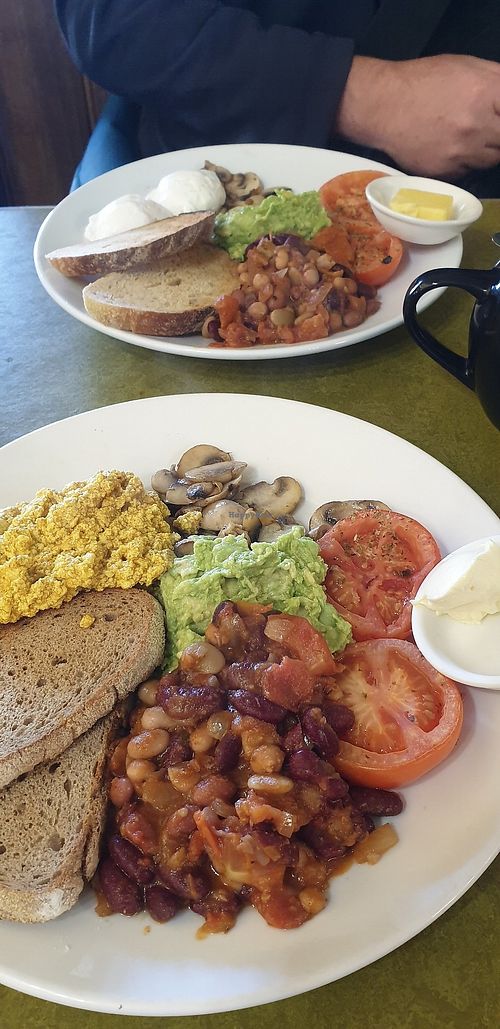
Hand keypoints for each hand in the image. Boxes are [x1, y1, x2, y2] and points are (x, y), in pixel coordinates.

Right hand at [335, 54, 499, 178]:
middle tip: (486, 126)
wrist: (383, 106)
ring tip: (468, 134)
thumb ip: (497, 81)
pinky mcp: (447, 172)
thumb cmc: (424, 82)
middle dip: (498, 134)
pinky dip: (464, 162)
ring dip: (485, 149)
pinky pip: (468, 171)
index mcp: (486, 94)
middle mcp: (476, 126)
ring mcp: (461, 153)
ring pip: (491, 160)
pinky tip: (451, 147)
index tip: (498, 117)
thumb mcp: (467, 67)